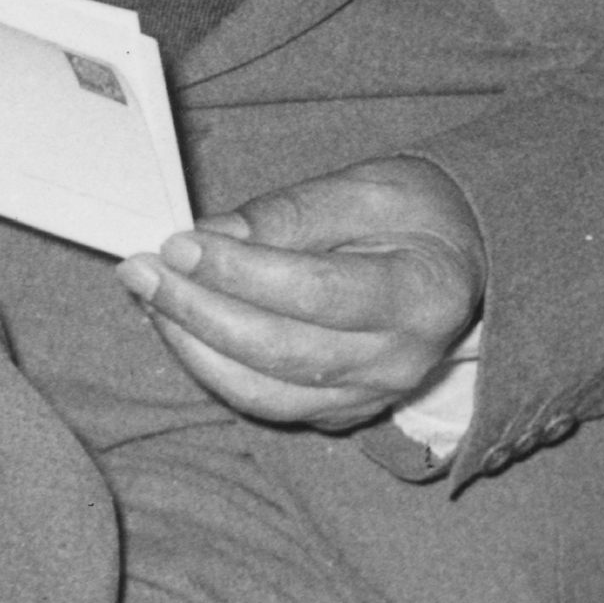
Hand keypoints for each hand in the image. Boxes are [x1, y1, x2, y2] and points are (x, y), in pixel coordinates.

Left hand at [120, 157, 485, 429]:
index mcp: (424, 294)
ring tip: (151, 299)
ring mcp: (374, 396)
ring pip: (263, 392)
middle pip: (282, 351)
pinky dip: (215, 370)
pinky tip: (184, 329)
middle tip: (143, 270)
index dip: (240, 272)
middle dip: (198, 310)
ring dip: (193, 348)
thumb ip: (291, 213)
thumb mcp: (367, 189)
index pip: (317, 292)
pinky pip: (266, 405)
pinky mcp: (344, 413)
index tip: (179, 245)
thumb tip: (211, 237)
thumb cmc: (417, 216)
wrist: (460, 261)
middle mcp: (403, 359)